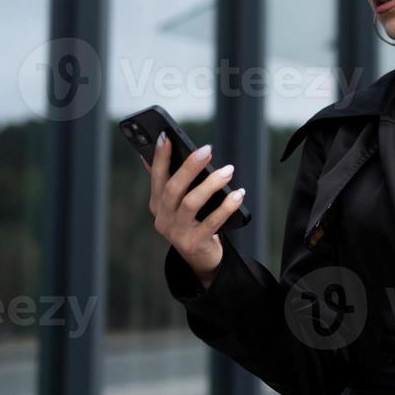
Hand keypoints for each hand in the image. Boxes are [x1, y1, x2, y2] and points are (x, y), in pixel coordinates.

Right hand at [145, 134, 246, 287]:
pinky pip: (212, 222)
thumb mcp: (178, 203)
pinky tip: (238, 195)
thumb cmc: (193, 222)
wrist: (201, 258)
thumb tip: (157, 147)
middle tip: (207, 149)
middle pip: (173, 188)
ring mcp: (177, 233)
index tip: (166, 137)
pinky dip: (226, 207)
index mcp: (157, 204)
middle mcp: (163, 218)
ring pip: (191, 203)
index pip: (156, 176)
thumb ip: (170, 179)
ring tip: (228, 171)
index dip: (160, 157)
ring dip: (211, 184)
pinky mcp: (194, 244)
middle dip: (190, 166)